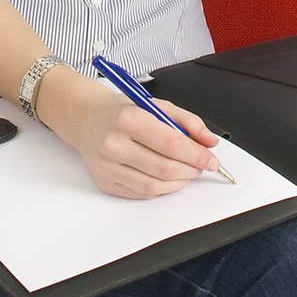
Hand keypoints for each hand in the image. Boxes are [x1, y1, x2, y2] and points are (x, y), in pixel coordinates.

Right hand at [39, 70, 221, 198]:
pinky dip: (161, 188)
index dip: (196, 154)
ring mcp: (107, 166)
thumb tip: (209, 141)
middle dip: (191, 170)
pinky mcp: (105, 182)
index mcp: (127, 118)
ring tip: (187, 172)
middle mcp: (113, 143)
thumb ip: (187, 121)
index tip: (211, 159)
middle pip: (164, 167)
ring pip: (154, 185)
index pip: (171, 143)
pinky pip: (141, 193)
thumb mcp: (155, 104)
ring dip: (179, 182)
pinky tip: (168, 178)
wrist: (85, 117)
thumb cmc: (121, 110)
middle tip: (201, 166)